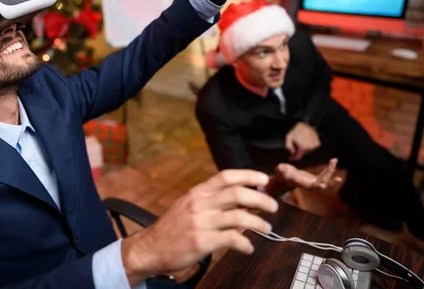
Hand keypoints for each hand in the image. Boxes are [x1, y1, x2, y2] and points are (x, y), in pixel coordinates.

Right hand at [121, 170, 278, 285]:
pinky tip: (248, 248)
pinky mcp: (201, 241)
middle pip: (237, 194)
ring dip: (258, 222)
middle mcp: (199, 204)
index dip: (248, 175)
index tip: (264, 179)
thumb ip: (212, 201)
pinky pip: (232, 240)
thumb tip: (242, 201)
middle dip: (260, 199)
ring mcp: (200, 222)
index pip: (226, 176)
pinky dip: (245, 244)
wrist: (150, 248)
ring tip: (266, 228)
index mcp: (197, 193)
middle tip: (273, 206)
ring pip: (239, 217)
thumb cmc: (172, 228)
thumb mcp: (189, 206)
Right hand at [268, 158, 342, 195]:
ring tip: (334, 160)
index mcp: (302, 184)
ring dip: (331, 170)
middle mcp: (310, 186)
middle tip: (339, 179)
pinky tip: (333, 160)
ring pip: (326, 179)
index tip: (322, 186)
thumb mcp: (281, 171)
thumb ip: (281, 169)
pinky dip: (330, 168)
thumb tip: (280, 167)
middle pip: (323, 187)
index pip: (310, 187)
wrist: (286, 178)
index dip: (316, 186)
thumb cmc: (283, 174)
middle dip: (331, 184)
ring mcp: (315, 183)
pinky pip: (326, 175)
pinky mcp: (317, 179)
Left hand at [285, 122, 320, 160]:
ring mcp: (315, 146)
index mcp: (303, 148)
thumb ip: (288, 146)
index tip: (290, 157)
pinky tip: (306, 141)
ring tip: (301, 142)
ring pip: (307, 151)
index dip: (293, 158)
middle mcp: (310, 148)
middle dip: (298, 151)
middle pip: (303, 154)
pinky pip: (312, 148)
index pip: (298, 157)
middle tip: (295, 146)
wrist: (306, 124)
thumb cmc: (297, 130)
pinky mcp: (318, 143)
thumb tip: (292, 152)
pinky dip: (308, 146)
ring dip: (304, 149)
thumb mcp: (289, 137)